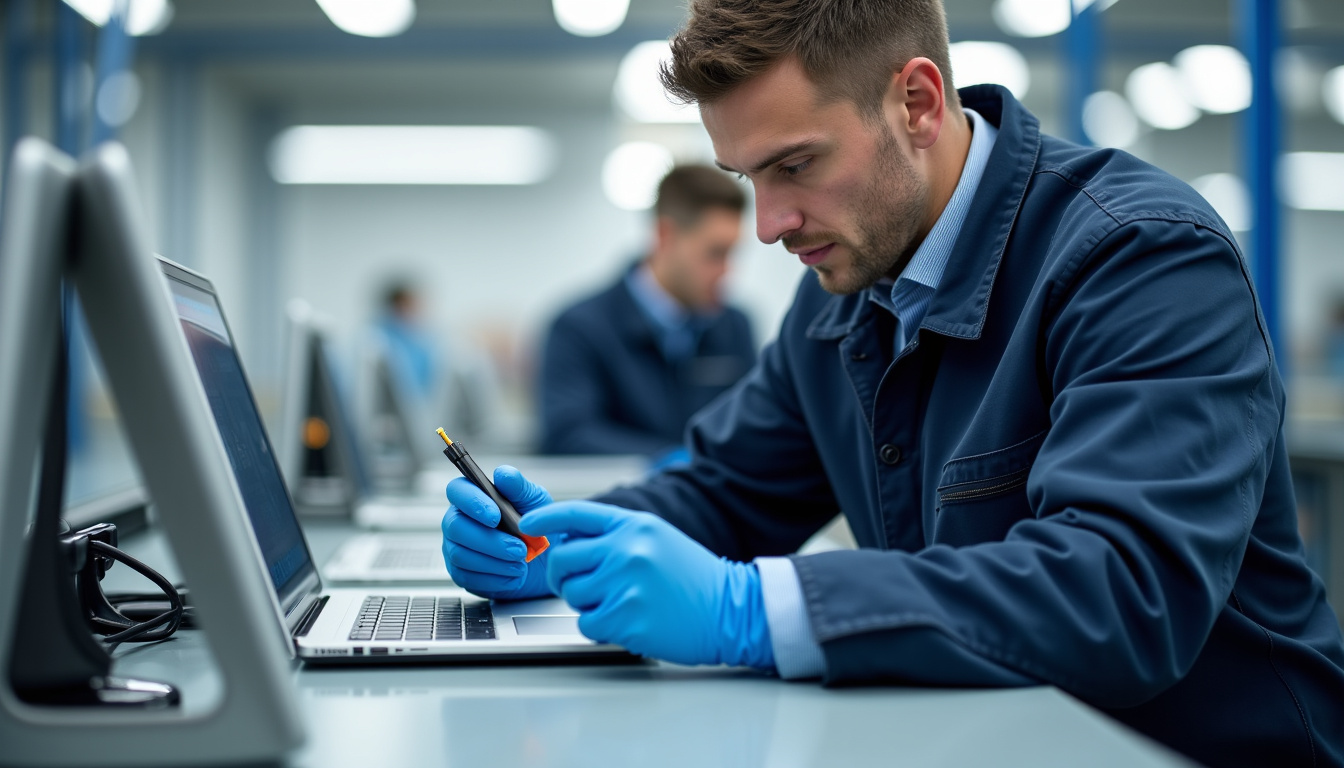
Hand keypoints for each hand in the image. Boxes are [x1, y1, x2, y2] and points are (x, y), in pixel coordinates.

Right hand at [441, 466, 557, 599]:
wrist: (548, 561)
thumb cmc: (537, 526)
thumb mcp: (536, 501)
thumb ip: (519, 487)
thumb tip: (503, 474)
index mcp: (474, 497)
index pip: (457, 491)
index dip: (472, 502)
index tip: (495, 515)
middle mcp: (459, 521)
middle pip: (455, 526)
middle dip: (489, 540)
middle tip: (518, 548)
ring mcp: (456, 547)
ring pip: (460, 554)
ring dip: (494, 561)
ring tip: (521, 562)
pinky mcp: (461, 573)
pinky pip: (467, 577)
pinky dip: (495, 578)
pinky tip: (513, 575)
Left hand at [520, 501, 773, 668]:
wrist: (731, 610)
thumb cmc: (693, 578)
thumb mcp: (657, 539)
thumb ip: (616, 536)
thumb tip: (568, 540)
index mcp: (634, 525)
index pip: (576, 514)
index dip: (546, 519)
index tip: (528, 526)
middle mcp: (627, 549)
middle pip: (562, 560)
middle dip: (563, 576)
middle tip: (581, 585)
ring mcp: (625, 584)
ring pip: (572, 594)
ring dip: (587, 603)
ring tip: (620, 602)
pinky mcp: (626, 618)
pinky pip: (587, 623)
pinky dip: (600, 626)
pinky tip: (627, 621)